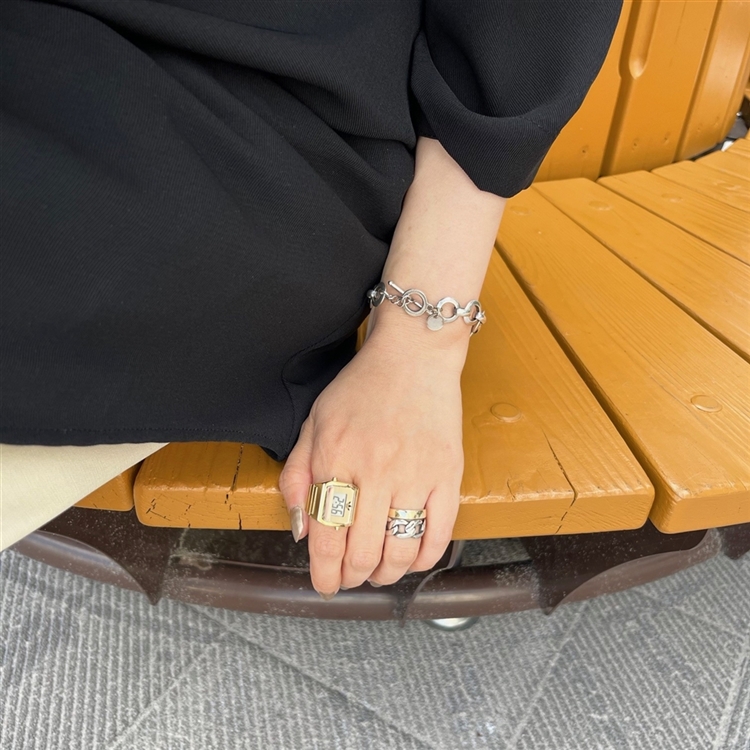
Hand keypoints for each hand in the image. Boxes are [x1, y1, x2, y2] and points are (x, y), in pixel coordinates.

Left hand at [278, 323, 464, 596]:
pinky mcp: (448, 474)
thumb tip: (300, 530)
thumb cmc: (361, 387)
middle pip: (362, 551)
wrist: (414, 355)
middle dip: (352, 577)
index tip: (325, 584)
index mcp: (335, 458)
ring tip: (379, 573)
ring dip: (387, 574)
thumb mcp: (315, 422)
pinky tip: (413, 559)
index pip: (326, 536)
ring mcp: (415, 474)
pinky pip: (439, 533)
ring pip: (400, 550)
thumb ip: (298, 475)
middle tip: (350, 579)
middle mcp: (374, 471)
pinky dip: (425, 557)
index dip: (324, 572)